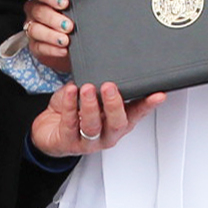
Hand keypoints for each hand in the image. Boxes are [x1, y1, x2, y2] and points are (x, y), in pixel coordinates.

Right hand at [23, 0, 73, 73]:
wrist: (74, 46)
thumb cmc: (76, 23)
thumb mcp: (78, 11)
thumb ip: (78, 5)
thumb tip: (91, 4)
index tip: (65, 3)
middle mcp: (37, 10)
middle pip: (38, 11)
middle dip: (53, 18)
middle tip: (69, 25)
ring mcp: (33, 27)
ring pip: (34, 29)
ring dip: (51, 35)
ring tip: (66, 40)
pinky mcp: (34, 45)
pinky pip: (38, 46)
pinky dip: (51, 49)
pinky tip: (63, 50)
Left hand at [30, 81, 165, 157]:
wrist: (49, 131)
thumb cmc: (73, 112)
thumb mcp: (92, 97)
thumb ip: (101, 86)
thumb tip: (111, 65)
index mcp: (116, 122)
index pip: (136, 114)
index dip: (148, 105)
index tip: (159, 94)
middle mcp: (106, 134)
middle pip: (117, 123)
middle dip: (114, 104)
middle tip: (110, 86)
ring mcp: (88, 141)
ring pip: (93, 126)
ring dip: (91, 105)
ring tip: (87, 87)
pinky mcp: (68, 142)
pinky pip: (70, 124)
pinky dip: (69, 105)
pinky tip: (70, 91)